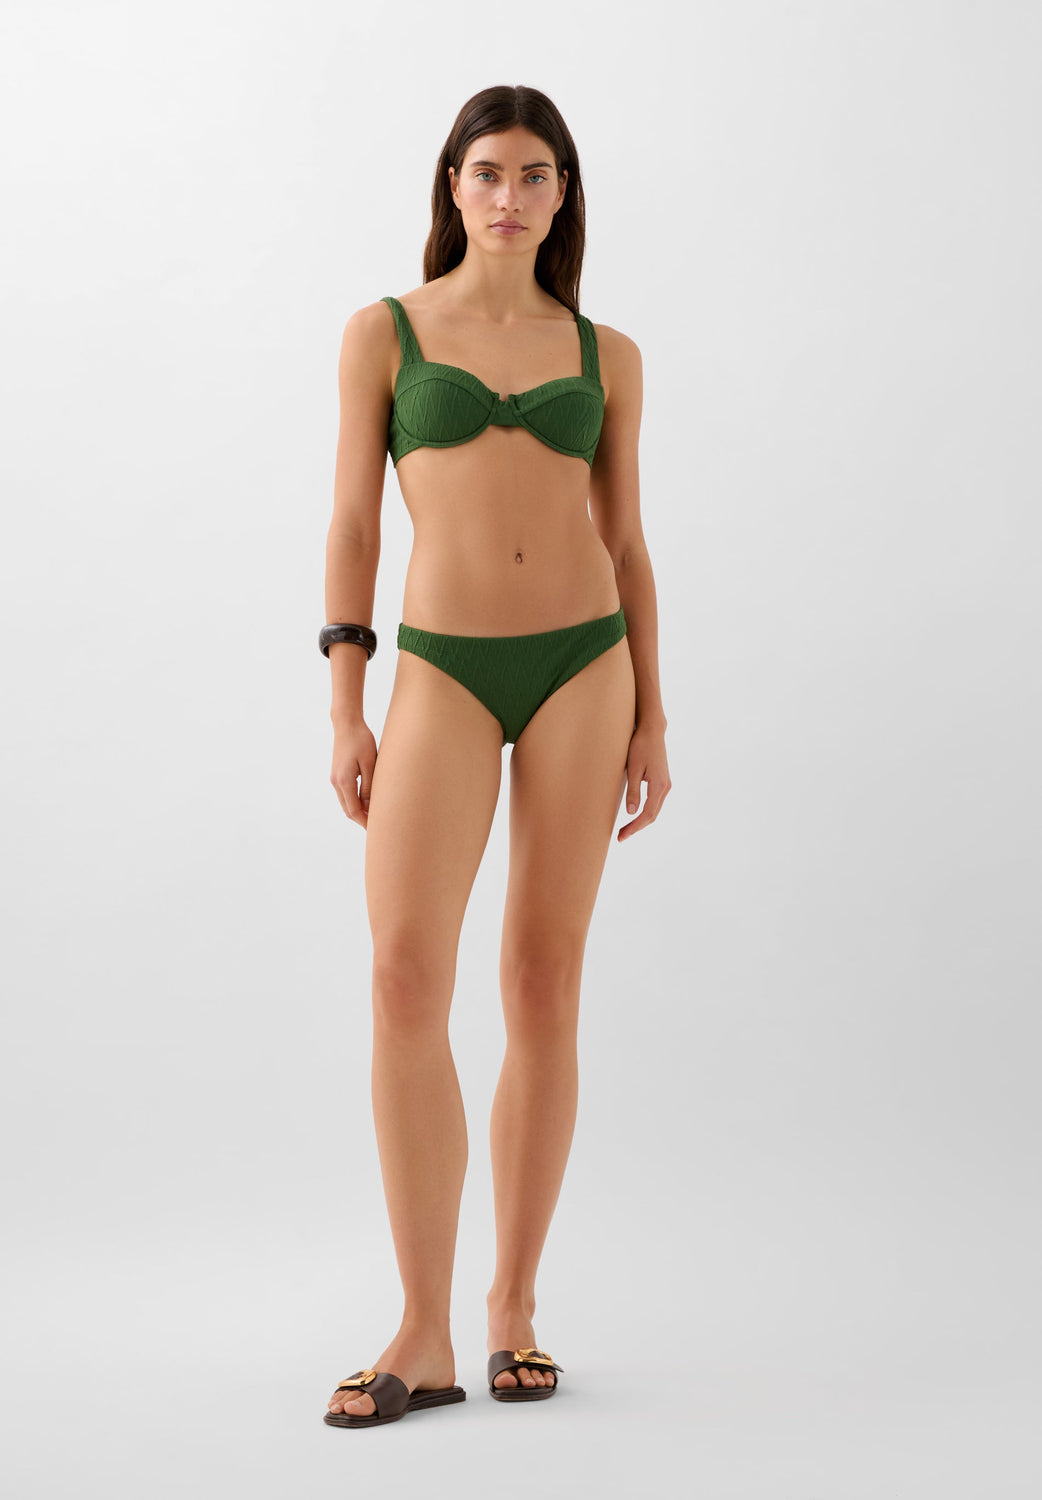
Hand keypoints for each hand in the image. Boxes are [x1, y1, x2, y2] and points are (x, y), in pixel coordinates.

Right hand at [330, 718, 377, 829]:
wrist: (346, 724)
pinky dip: (355, 802)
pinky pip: (345, 794)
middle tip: (377, 827)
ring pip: (346, 803)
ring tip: (374, 816)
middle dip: (361, 820)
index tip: (377, 829)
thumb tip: (370, 806)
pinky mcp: (337, 774)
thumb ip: (370, 786)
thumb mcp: (370, 763)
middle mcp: (336, 782)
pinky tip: (366, 802)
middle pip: (348, 810)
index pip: (354, 810)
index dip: (365, 822)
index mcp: (344, 781)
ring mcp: (335, 778)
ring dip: (358, 811)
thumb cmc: (361, 740)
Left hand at [617, 720, 670, 841]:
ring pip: (654, 809)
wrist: (652, 730)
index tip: (622, 836)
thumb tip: (631, 813)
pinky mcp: (662, 780)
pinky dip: (645, 811)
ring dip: (641, 820)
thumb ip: (633, 791)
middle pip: (652, 815)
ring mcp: (665, 784)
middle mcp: (665, 787)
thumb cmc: (640, 746)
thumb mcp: (633, 769)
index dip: (634, 827)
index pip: (647, 814)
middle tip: (621, 836)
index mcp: (659, 786)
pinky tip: (635, 814)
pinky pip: (655, 802)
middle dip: (637, 827)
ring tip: (626, 828)